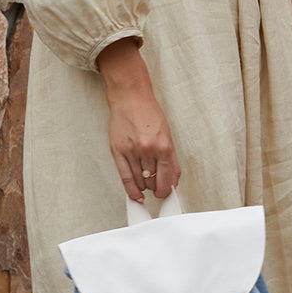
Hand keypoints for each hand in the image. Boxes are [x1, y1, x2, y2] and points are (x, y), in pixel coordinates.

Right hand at [95, 38, 180, 202]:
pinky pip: (125, 177)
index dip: (166, 190)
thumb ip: (172, 161)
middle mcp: (148, 149)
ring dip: (144, 187)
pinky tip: (135, 194)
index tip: (166, 193)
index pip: (166, 179)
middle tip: (156, 186)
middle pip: (153, 181)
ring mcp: (132, 151)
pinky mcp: (118, 151)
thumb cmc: (149, 113)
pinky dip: (131, 190)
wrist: (130, 98)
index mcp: (163, 145)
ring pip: (140, 181)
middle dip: (155, 187)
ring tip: (146, 183)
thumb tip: (173, 182)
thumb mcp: (167, 136)